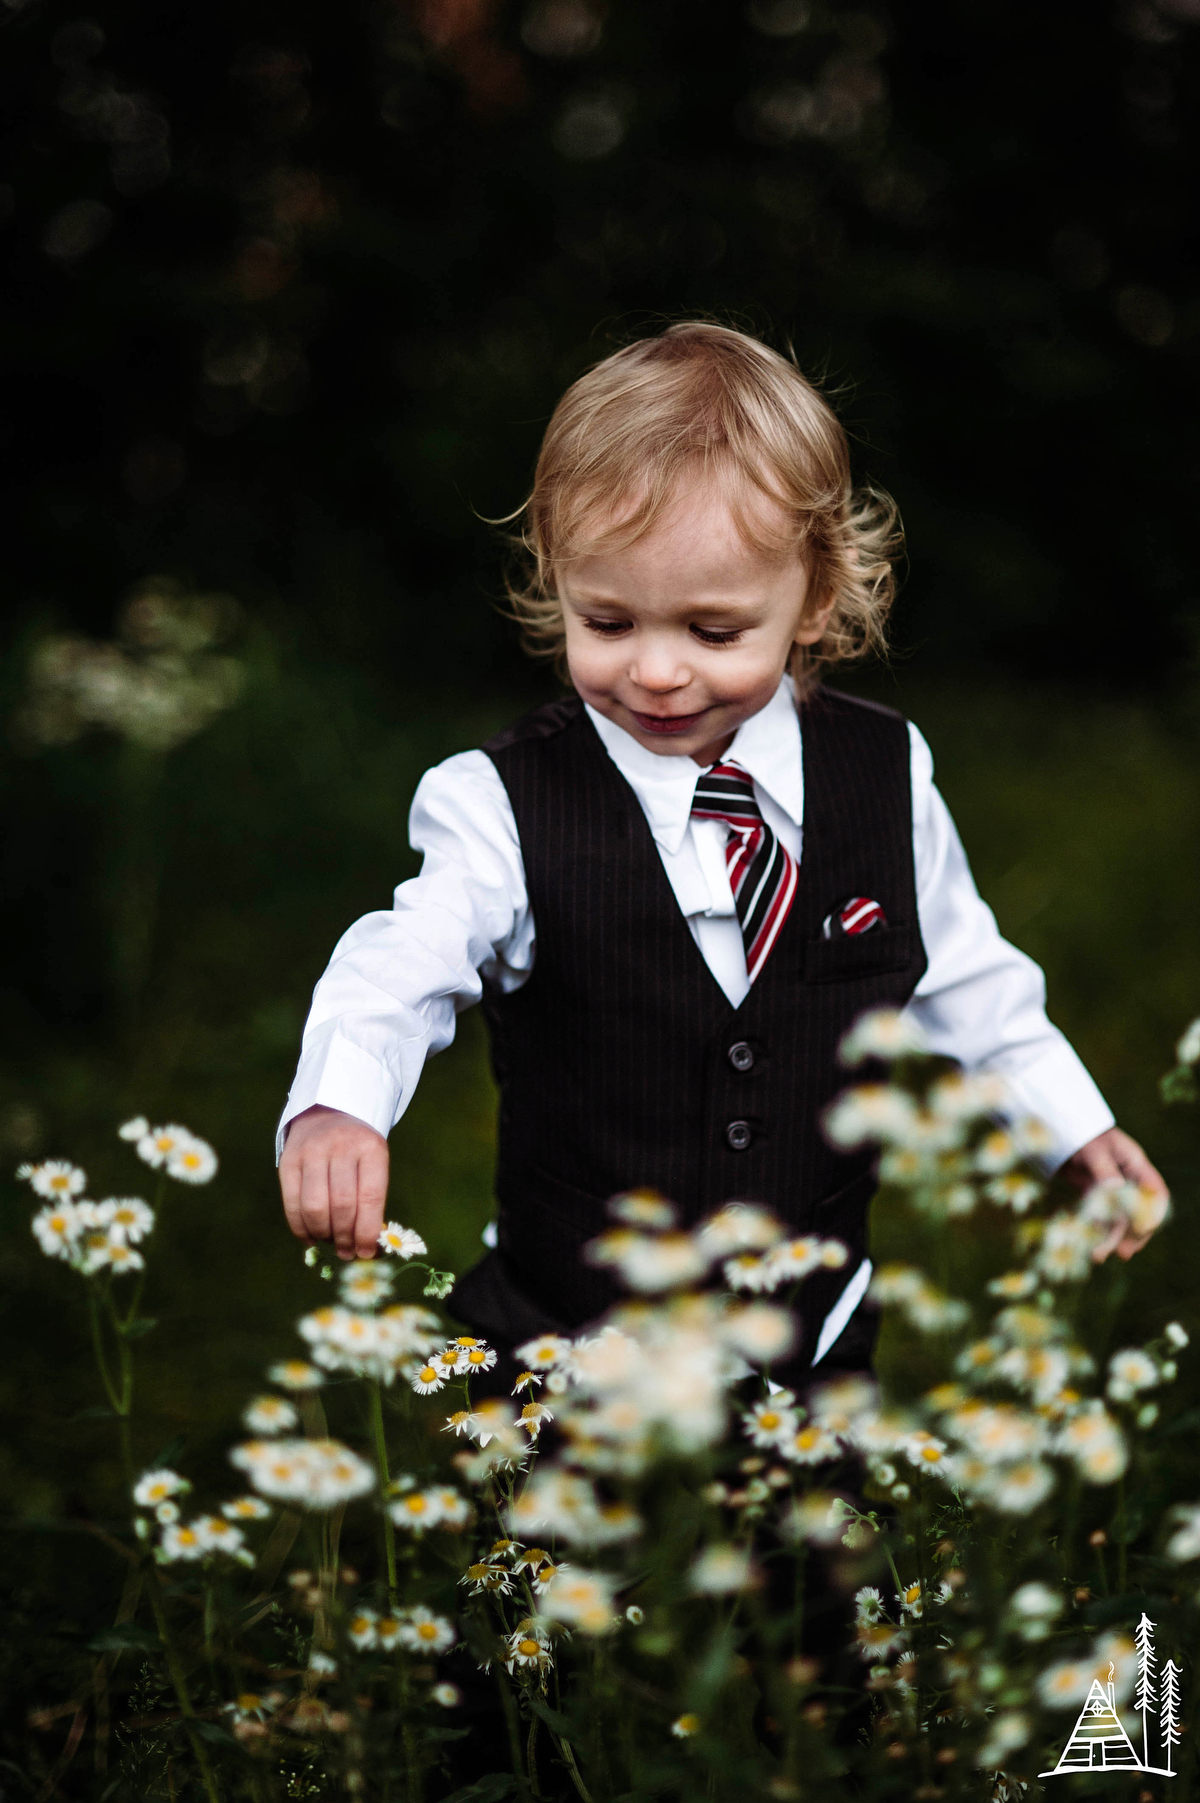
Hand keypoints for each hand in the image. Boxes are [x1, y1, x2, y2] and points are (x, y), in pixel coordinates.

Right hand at [279, 1105, 388, 1260]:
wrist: (328, 1111)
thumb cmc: (358, 1147)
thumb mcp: (374, 1162)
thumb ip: (372, 1199)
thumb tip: (366, 1246)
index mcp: (370, 1148)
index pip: (370, 1197)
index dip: (367, 1231)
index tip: (367, 1252)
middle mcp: (340, 1147)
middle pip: (341, 1205)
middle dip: (345, 1237)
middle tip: (347, 1251)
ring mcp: (311, 1152)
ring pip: (315, 1207)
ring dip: (323, 1234)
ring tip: (330, 1242)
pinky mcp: (288, 1161)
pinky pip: (292, 1203)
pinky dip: (301, 1228)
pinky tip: (311, 1237)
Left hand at [1060, 1126, 1168, 1262]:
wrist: (1058, 1128)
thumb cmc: (1081, 1133)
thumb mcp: (1093, 1150)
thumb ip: (1105, 1171)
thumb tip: (1116, 1191)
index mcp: (1135, 1163)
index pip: (1155, 1193)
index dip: (1153, 1213)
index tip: (1143, 1230)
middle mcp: (1127, 1178)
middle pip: (1138, 1211)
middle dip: (1132, 1233)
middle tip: (1124, 1253)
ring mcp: (1111, 1186)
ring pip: (1118, 1217)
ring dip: (1112, 1237)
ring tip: (1099, 1256)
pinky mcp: (1094, 1192)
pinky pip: (1100, 1216)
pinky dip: (1096, 1231)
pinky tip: (1090, 1245)